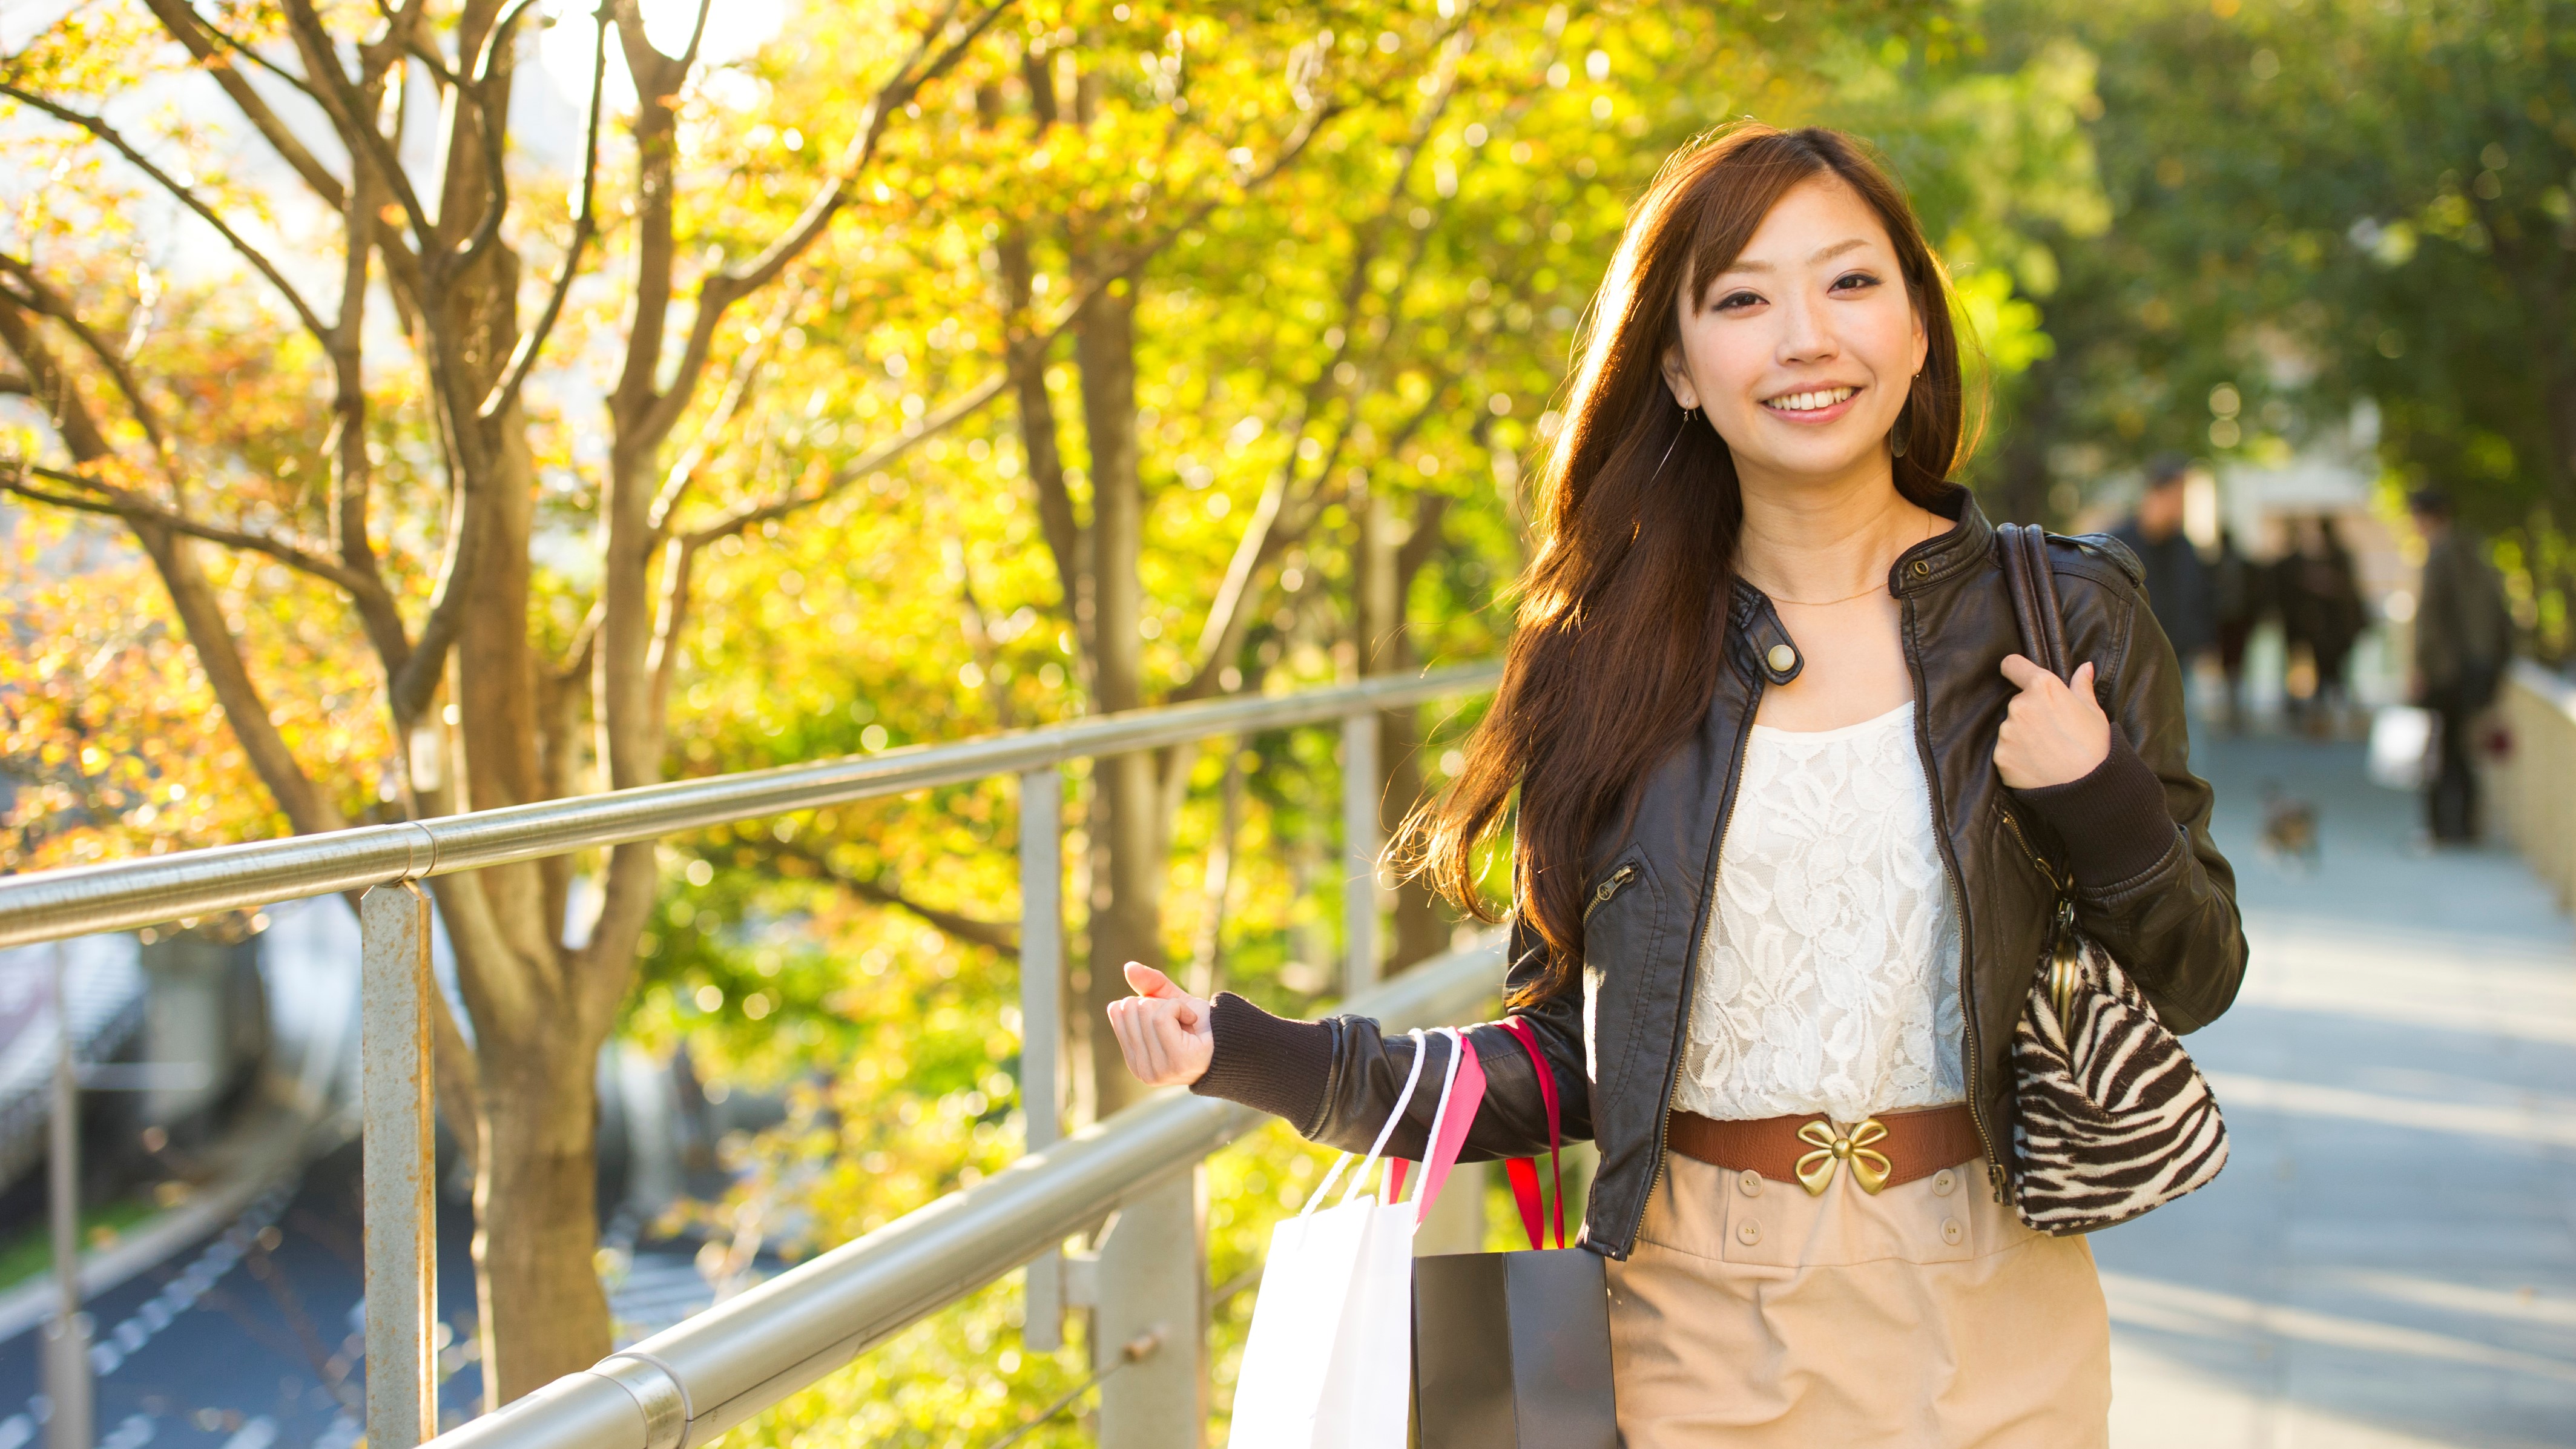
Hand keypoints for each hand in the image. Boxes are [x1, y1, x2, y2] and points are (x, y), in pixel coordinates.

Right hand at [1104, 962, 1214, 1086]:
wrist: (1234, 1039)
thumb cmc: (1202, 1025)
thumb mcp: (1172, 1002)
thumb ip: (1150, 987)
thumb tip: (1128, 967)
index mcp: (1134, 1060)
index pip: (1117, 1011)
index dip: (1145, 1003)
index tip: (1168, 1018)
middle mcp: (1141, 1071)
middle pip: (1130, 1009)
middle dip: (1158, 1004)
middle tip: (1180, 1021)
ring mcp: (1157, 1070)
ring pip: (1146, 1011)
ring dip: (1173, 1006)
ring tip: (1188, 1024)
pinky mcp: (1175, 1062)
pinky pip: (1162, 1016)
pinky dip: (1180, 1008)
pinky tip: (1192, 1021)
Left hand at [1995, 656, 2110, 788]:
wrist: (2089, 788)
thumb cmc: (2096, 747)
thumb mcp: (2093, 712)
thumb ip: (2082, 686)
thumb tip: (2085, 667)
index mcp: (2042, 687)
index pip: (2012, 665)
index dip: (2016, 670)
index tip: (2018, 677)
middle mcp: (2019, 705)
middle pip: (2016, 703)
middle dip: (2030, 713)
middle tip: (2052, 731)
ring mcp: (2007, 732)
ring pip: (2010, 728)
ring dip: (2022, 736)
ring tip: (2047, 751)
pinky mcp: (2000, 756)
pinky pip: (2005, 752)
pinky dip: (2017, 757)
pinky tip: (2037, 765)